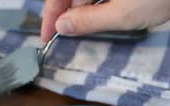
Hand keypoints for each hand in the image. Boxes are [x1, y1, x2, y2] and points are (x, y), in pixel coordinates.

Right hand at [41, 0, 169, 41]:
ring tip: (86, 28)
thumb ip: (88, 21)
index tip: (47, 37)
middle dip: (67, 12)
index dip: (49, 16)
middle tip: (67, 36)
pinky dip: (96, 1)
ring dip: (82, 8)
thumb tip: (61, 26)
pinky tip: (103, 13)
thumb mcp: (122, 15)